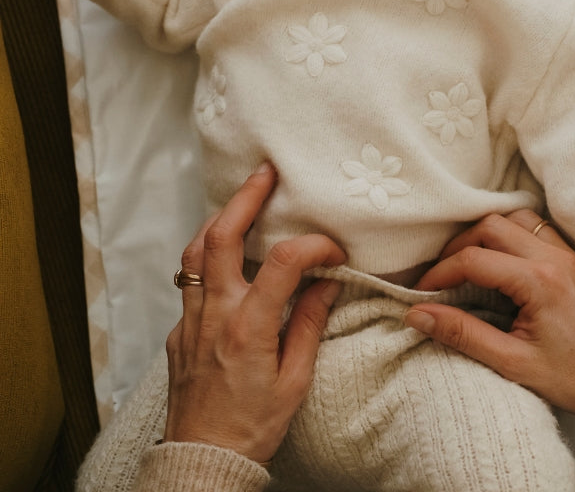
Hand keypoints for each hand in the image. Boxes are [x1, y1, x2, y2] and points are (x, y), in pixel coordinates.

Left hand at [163, 162, 345, 464]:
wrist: (201, 462)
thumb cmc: (252, 427)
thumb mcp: (295, 381)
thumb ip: (310, 323)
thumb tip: (328, 280)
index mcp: (248, 327)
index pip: (282, 262)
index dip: (313, 244)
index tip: (334, 249)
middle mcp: (213, 315)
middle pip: (220, 236)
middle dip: (244, 197)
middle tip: (266, 172)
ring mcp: (190, 321)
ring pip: (194, 252)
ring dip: (219, 220)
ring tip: (242, 202)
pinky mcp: (179, 332)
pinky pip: (190, 281)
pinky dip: (209, 257)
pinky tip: (229, 259)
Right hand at [403, 211, 574, 419]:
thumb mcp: (513, 364)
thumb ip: (463, 335)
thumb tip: (419, 315)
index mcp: (540, 282)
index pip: (475, 259)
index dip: (440, 273)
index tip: (421, 293)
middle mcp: (556, 258)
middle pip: (493, 225)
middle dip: (459, 246)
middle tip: (441, 275)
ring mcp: (569, 255)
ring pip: (517, 218)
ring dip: (488, 233)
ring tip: (468, 263)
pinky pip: (539, 228)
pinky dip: (513, 233)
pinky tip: (502, 260)